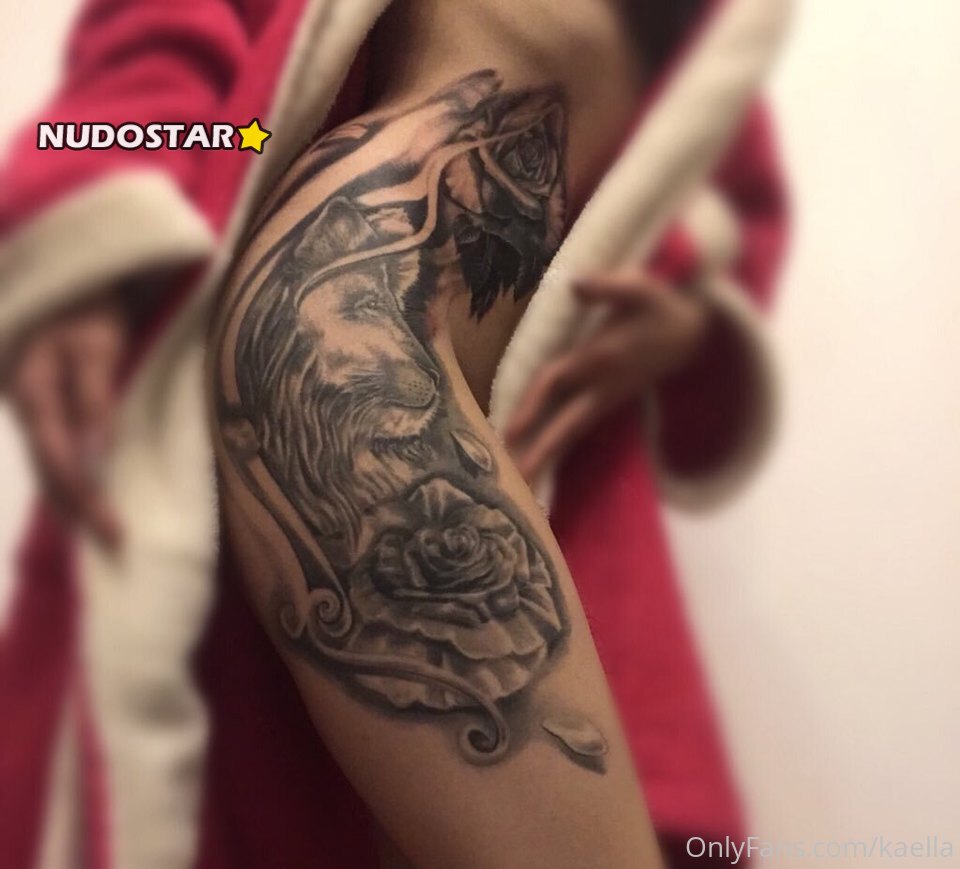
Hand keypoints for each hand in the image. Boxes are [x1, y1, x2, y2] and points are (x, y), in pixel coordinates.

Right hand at [6, 296, 128, 549]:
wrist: (75, 277)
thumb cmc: (90, 305)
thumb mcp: (96, 347)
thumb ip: (92, 400)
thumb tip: (93, 459)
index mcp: (34, 396)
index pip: (58, 465)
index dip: (85, 502)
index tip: (116, 534)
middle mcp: (27, 407)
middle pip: (49, 472)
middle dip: (79, 511)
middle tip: (115, 546)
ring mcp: (33, 405)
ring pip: (49, 463)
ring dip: (72, 499)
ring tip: (102, 531)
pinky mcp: (48, 402)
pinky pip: (56, 448)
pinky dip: (72, 475)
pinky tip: (90, 491)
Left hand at [504, 269, 709, 483]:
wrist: (693, 334)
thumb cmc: (659, 306)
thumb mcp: (639, 288)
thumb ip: (607, 287)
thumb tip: (574, 283)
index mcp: (601, 358)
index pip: (556, 380)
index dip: (532, 402)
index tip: (511, 430)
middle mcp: (600, 386)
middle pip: (565, 425)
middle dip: (542, 453)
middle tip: (518, 483)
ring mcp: (604, 399)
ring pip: (571, 432)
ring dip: (547, 457)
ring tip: (523, 486)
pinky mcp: (605, 403)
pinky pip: (576, 428)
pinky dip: (557, 446)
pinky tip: (539, 462)